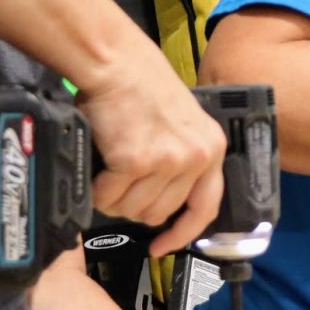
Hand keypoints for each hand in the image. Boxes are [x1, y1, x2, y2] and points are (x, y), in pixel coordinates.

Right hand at [76, 45, 225, 254]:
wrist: (117, 62)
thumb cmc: (143, 85)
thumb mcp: (183, 122)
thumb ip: (184, 159)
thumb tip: (162, 201)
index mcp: (212, 148)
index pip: (205, 208)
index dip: (182, 233)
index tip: (163, 246)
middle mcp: (195, 158)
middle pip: (160, 213)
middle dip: (135, 206)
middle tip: (120, 184)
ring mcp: (166, 161)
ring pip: (133, 209)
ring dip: (114, 198)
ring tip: (108, 172)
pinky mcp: (135, 161)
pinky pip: (109, 196)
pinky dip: (97, 188)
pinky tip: (97, 168)